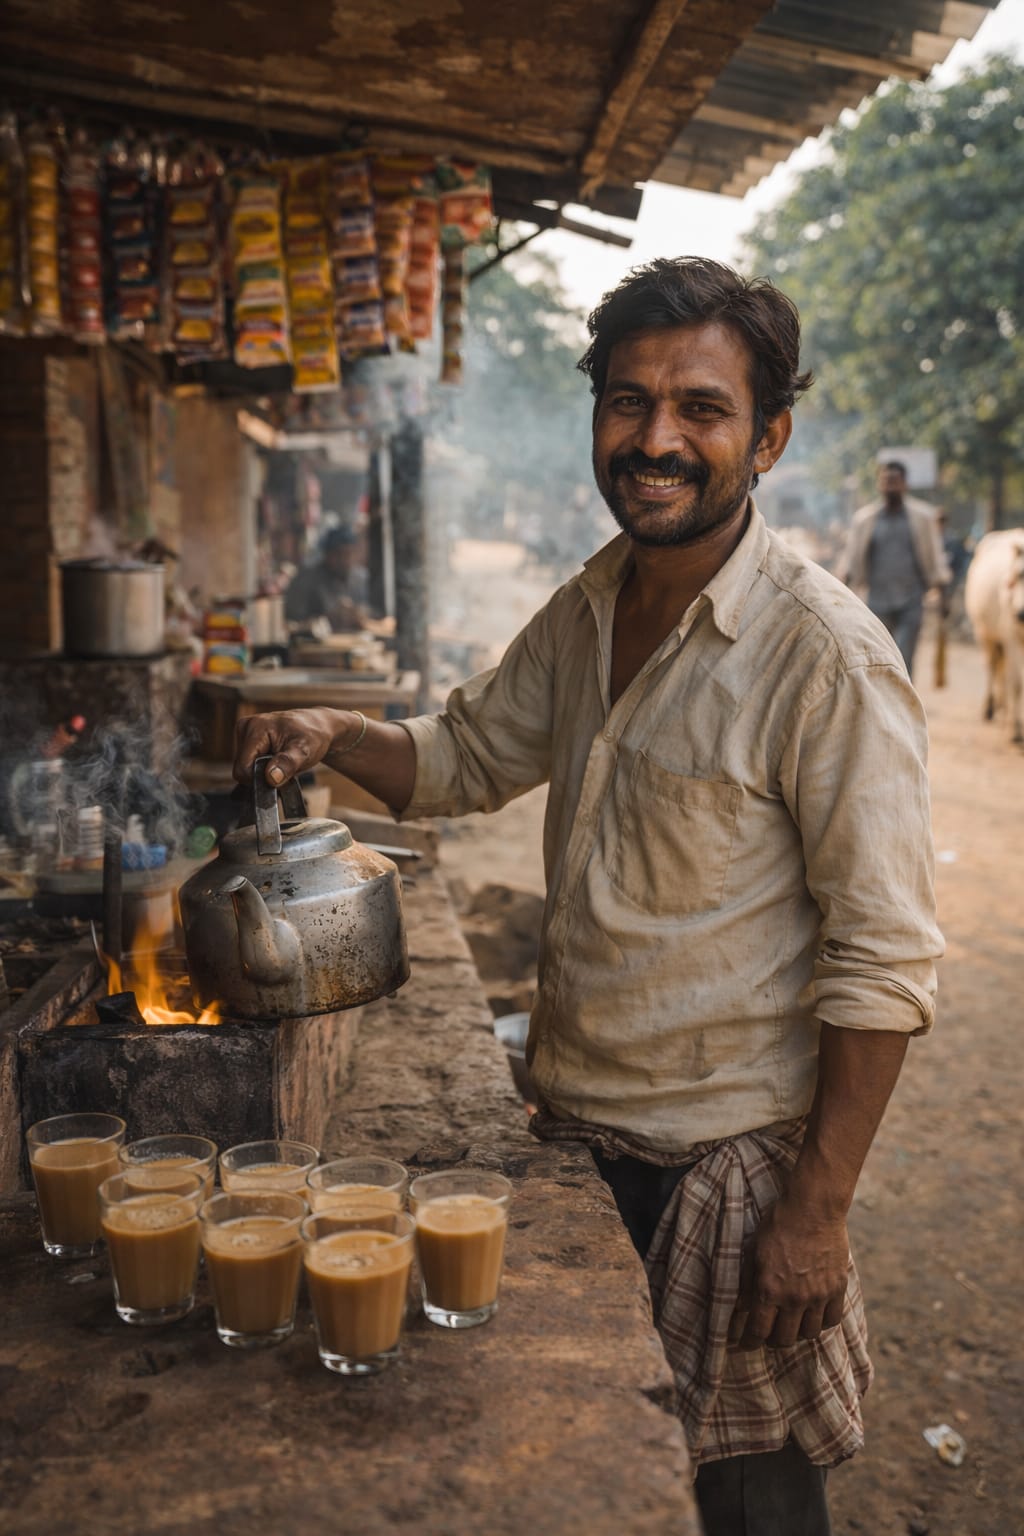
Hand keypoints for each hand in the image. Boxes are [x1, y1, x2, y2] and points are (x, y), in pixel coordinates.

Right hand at [233, 708, 350, 787]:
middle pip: (242, 768)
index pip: (243, 768)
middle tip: (283, 768)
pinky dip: (261, 767)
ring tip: (281, 763)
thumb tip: (271, 777)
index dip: (259, 779)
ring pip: (245, 767)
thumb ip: (288, 763)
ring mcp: (245, 732)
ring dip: (262, 772)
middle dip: (262, 775)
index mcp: (255, 727)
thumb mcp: (305, 750)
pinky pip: (248, 763)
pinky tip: (275, 762)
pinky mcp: (247, 739)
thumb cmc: (312, 736)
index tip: (280, 777)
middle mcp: (245, 727)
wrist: (317, 726)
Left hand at [729, 1193, 848, 1350]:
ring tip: (792, 1324)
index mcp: (769, 1289)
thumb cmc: (778, 1224)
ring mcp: (819, 1295)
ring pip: (809, 1334)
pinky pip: (831, 1320)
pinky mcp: (837, 1288)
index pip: (758, 1331)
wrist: (813, 1207)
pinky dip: (821, 1322)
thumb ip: (747, 1282)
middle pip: (784, 1339)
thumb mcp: (753, 1251)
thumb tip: (740, 1307)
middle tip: (769, 1334)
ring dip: (797, 1333)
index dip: (749, 1343)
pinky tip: (814, 1315)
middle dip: (773, 1341)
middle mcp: (794, 1298)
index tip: (746, 1345)